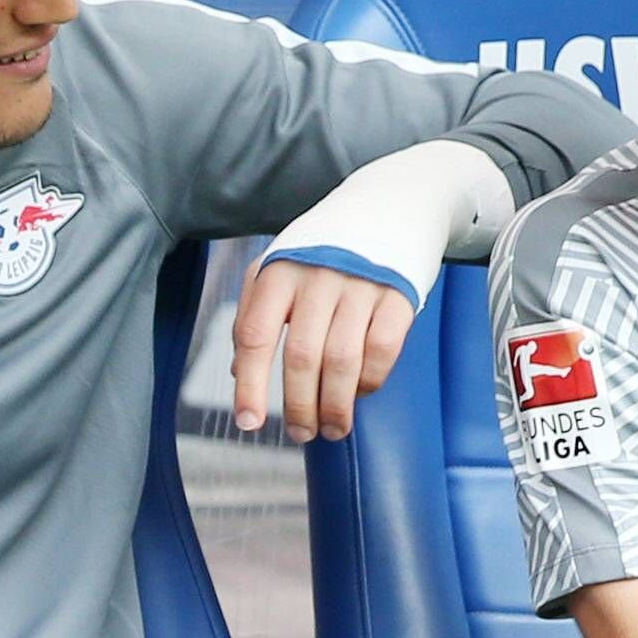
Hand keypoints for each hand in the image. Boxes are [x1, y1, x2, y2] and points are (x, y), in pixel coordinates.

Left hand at [230, 257, 416, 443]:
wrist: (388, 205)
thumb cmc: (323, 250)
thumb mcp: (279, 270)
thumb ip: (256, 316)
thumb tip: (240, 374)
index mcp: (279, 272)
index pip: (255, 335)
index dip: (250, 385)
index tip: (249, 422)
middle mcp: (318, 277)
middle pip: (301, 357)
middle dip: (300, 407)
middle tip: (301, 433)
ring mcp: (361, 284)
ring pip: (342, 361)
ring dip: (336, 406)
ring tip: (333, 428)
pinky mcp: (398, 294)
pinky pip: (382, 350)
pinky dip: (371, 380)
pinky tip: (362, 391)